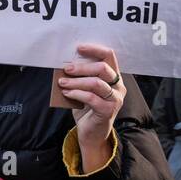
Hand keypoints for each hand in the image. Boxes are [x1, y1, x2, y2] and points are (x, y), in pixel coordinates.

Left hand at [59, 43, 124, 170]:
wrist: (91, 132)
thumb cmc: (87, 108)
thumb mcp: (83, 89)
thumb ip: (80, 77)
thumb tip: (65, 64)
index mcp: (114, 77)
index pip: (109, 56)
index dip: (95, 49)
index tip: (78, 47)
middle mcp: (118, 86)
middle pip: (102, 68)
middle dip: (81, 67)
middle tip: (66, 69)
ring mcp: (115, 99)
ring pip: (96, 83)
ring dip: (76, 81)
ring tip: (62, 83)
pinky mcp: (108, 110)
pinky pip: (91, 98)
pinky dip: (76, 94)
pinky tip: (66, 93)